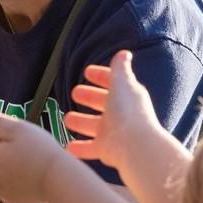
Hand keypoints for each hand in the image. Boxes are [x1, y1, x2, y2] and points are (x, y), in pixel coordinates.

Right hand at [63, 51, 157, 172]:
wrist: (134, 145)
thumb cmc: (127, 111)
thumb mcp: (122, 83)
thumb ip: (119, 68)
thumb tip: (124, 53)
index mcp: (126, 95)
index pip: (113, 81)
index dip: (101, 75)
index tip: (87, 72)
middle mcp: (121, 113)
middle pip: (102, 103)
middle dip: (89, 97)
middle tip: (75, 93)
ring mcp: (113, 132)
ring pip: (94, 126)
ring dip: (81, 122)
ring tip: (67, 119)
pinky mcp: (106, 150)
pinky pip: (90, 148)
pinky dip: (79, 147)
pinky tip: (67, 146)